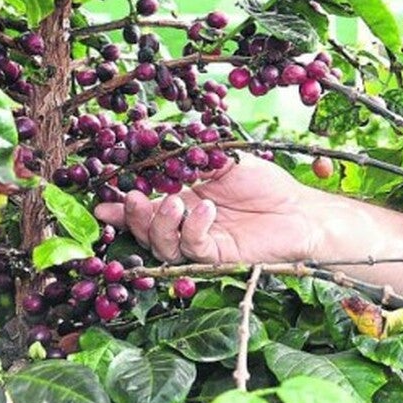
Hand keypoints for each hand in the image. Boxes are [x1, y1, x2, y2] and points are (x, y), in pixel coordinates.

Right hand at [94, 154, 320, 264]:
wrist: (300, 210)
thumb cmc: (266, 185)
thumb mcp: (223, 161)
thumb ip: (190, 158)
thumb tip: (155, 145)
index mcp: (183, 202)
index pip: (145, 206)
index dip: (122, 206)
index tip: (102, 200)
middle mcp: (186, 225)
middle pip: (145, 230)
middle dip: (134, 216)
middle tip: (134, 199)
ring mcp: (200, 243)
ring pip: (162, 246)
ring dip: (160, 224)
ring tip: (175, 202)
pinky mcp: (217, 257)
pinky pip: (193, 248)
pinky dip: (192, 229)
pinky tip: (205, 209)